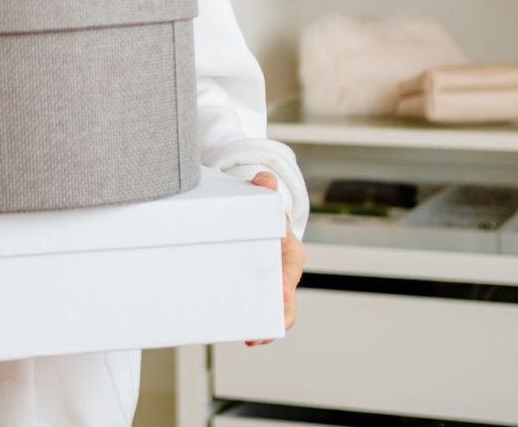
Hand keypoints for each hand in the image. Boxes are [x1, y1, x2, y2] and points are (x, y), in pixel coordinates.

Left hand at [246, 171, 305, 346]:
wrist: (264, 223)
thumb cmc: (267, 215)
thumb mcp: (267, 201)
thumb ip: (264, 189)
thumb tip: (264, 180)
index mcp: (290, 256)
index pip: (291, 278)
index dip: (286, 295)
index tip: (278, 306)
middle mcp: (282, 275)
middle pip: (282, 304)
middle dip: (272, 321)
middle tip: (256, 335)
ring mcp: (268, 286)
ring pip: (267, 311)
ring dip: (257, 326)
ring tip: (244, 337)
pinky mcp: (253, 291)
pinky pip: (250, 307)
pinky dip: (243, 318)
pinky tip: (226, 326)